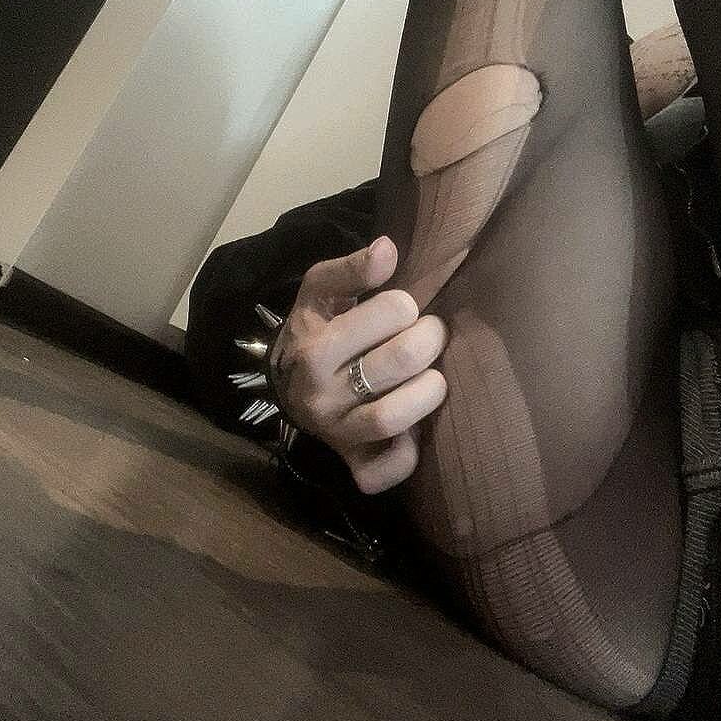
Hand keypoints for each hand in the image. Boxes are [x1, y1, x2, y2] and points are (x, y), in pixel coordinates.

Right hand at [270, 236, 447, 493]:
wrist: (287, 387)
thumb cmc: (316, 331)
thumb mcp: (321, 293)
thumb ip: (351, 270)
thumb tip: (388, 249)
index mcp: (315, 346)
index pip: (393, 312)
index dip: (407, 306)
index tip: (402, 312)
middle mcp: (320, 394)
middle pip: (400, 361)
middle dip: (429, 340)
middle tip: (430, 336)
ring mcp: (336, 433)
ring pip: (392, 418)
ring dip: (429, 392)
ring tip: (433, 378)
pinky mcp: (354, 464)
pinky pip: (387, 472)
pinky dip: (408, 454)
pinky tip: (413, 430)